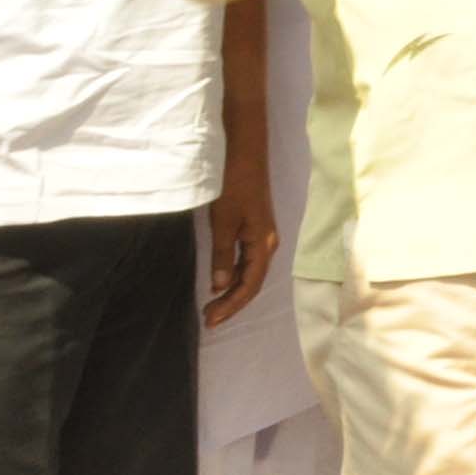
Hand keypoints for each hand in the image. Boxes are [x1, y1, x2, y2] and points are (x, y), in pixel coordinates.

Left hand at [203, 160, 279, 329]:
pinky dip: (234, 276)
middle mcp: (267, 245)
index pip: (249, 285)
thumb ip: (222, 255)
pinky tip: (221, 281)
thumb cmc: (234, 186)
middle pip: (252, 283)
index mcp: (263, 245)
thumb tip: (219, 286)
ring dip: (232, 292)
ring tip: (212, 306)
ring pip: (250, 274)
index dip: (231, 305)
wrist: (245, 155)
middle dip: (232, 303)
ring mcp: (262, 237)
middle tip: (208, 319)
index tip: (210, 320)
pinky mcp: (255, 230)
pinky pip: (247, 262)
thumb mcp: (224, 222)